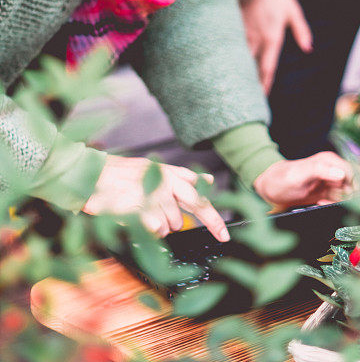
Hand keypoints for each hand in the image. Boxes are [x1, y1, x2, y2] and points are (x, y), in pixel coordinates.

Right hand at [82, 155, 229, 240]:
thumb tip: (208, 180)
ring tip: (146, 213)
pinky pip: (157, 229)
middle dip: (213, 222)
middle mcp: (166, 182)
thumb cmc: (121, 175)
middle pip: (198, 205)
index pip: (199, 192)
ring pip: (173, 223)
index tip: (224, 232)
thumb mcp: (153, 168)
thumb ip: (181, 176)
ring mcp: (155, 194)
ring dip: (163, 225)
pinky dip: (150, 230)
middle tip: (222, 235)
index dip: (214, 214)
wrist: (92, 176)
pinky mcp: (143, 208)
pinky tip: (140, 219)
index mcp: (170, 173)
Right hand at [241, 0, 312, 92]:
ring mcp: (243, 32)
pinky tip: (228, 60)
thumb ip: (301, 31)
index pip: (268, 67)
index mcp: (272, 38)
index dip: (265, 83)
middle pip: (251, 66)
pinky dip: (232, 53)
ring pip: (240, 56)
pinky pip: (232, 43)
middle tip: (247, 95)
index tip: (262, 97)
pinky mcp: (233, 25)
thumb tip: (309, 48)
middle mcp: (256, 39)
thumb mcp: (293, 11)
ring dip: (240, 69)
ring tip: (237, 82)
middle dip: (250, 81)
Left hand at [253, 152, 353, 209]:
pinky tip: (320, 203)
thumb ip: (320, 171)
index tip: (340, 196)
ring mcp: (330, 181)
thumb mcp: (299, 175)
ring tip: (321, 202)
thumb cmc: (282, 179)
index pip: (352, 174)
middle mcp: (332, 169)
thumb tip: (341, 174)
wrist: (271, 188)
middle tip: (327, 201)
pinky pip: (339, 200)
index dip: (350, 187)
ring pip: (347, 194)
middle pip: (352, 185)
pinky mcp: (327, 192)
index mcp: (329, 161)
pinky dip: (333, 204)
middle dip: (344, 197)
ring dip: (338, 202)